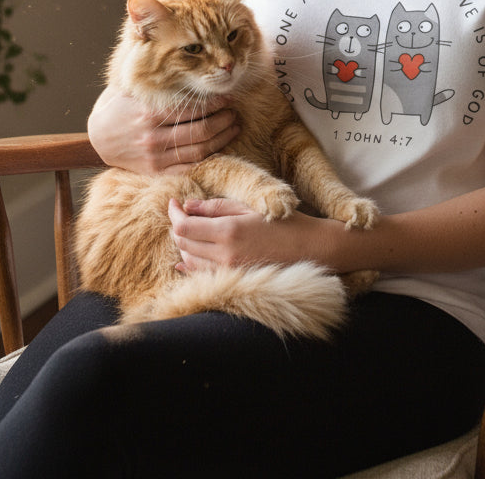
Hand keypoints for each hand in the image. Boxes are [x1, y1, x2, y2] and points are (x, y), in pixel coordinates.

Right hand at [87, 87, 239, 175]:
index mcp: (149, 114)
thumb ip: (155, 81)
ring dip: (221, 139)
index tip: (228, 98)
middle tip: (234, 113)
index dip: (215, 104)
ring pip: (198, 150)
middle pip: (200, 131)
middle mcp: (154, 137)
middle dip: (223, 121)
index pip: (192, 110)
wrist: (98, 137)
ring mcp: (155, 157)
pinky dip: (207, 158)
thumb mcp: (132, 89)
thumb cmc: (118, 107)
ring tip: (234, 128)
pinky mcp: (155, 171)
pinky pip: (188, 167)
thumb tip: (178, 60)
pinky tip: (219, 148)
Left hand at [168, 197, 327, 273]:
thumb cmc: (283, 222)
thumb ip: (216, 207)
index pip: (183, 227)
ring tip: (188, 229)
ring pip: (189, 260)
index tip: (173, 202)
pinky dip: (190, 264)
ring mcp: (229, 272)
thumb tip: (187, 205)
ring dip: (184, 244)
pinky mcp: (234, 281)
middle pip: (183, 243)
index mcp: (228, 231)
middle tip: (180, 212)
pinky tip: (186, 258)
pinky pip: (201, 275)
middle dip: (177, 226)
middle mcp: (225, 255)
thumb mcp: (249, 207)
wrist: (311, 250)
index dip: (173, 214)